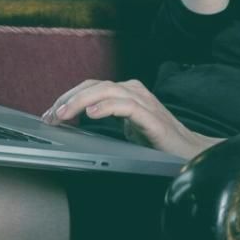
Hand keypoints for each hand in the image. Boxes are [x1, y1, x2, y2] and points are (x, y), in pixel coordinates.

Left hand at [41, 79, 222, 160]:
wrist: (189, 153)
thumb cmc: (158, 141)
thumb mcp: (127, 128)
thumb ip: (109, 119)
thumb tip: (77, 122)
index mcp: (126, 93)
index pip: (91, 87)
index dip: (68, 97)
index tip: (50, 113)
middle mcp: (134, 92)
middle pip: (94, 86)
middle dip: (68, 99)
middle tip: (49, 116)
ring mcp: (144, 103)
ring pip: (106, 91)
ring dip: (80, 102)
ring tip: (63, 114)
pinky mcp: (152, 118)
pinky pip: (126, 106)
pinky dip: (106, 107)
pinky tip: (92, 115)